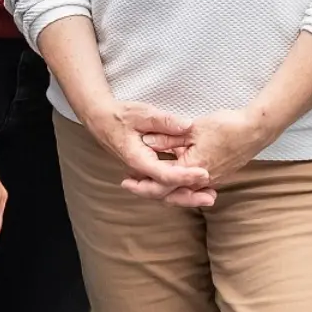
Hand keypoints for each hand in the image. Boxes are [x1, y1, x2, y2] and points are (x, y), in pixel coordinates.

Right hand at [83, 101, 212, 207]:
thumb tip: (187, 125)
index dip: (185, 176)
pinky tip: (196, 189)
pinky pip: (163, 187)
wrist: (101, 120)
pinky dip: (179, 190)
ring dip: (186, 197)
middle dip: (189, 196)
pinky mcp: (147, 172)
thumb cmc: (121, 116)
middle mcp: (139, 172)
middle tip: (210, 197)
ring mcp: (142, 174)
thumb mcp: (142, 113)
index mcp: (137, 159)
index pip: (164, 174)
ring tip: (209, 197)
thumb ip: (164, 120)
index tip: (204, 173)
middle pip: (165, 193)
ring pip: (164, 194)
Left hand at [135, 107, 271, 204]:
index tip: (126, 181)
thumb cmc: (226, 127)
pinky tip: (168, 176)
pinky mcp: (216, 176)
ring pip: (181, 191)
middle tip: (130, 184)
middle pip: (170, 193)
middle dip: (149, 189)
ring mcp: (211, 180)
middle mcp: (201, 181)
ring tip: (144, 181)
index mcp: (192, 170)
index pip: (162, 185)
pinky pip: (191, 186)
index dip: (142, 185)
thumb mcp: (193, 129)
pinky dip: (177, 184)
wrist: (255, 131)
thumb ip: (169, 138)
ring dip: (163, 188)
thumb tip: (147, 142)